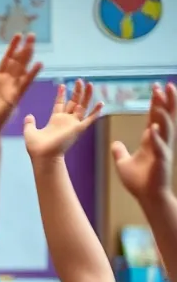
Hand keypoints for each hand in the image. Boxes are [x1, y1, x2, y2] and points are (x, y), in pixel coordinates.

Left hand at [0, 33, 42, 134]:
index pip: (6, 60)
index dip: (12, 48)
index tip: (18, 36)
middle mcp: (6, 83)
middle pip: (17, 61)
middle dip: (24, 48)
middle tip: (32, 34)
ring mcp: (11, 89)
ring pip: (21, 68)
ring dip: (28, 56)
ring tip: (34, 42)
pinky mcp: (14, 97)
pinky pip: (25, 84)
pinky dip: (31, 74)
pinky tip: (39, 64)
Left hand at [23, 80, 103, 158]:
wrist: (43, 156)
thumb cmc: (36, 148)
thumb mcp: (30, 131)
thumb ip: (29, 123)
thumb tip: (28, 115)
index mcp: (55, 120)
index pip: (60, 104)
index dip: (61, 95)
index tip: (63, 85)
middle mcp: (66, 121)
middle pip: (74, 103)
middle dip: (77, 92)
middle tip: (79, 80)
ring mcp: (73, 124)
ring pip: (82, 107)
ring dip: (86, 96)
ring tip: (90, 84)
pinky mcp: (78, 129)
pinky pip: (89, 119)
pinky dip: (96, 112)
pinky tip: (101, 103)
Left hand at [111, 82, 176, 202]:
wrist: (147, 197)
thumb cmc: (139, 181)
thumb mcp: (124, 163)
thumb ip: (120, 152)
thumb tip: (115, 144)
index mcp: (151, 140)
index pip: (154, 116)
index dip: (155, 102)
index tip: (155, 87)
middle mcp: (159, 141)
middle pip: (164, 116)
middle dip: (165, 100)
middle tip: (164, 84)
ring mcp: (162, 150)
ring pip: (165, 127)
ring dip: (163, 113)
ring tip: (161, 99)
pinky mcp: (161, 161)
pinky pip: (159, 147)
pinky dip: (156, 137)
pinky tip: (153, 128)